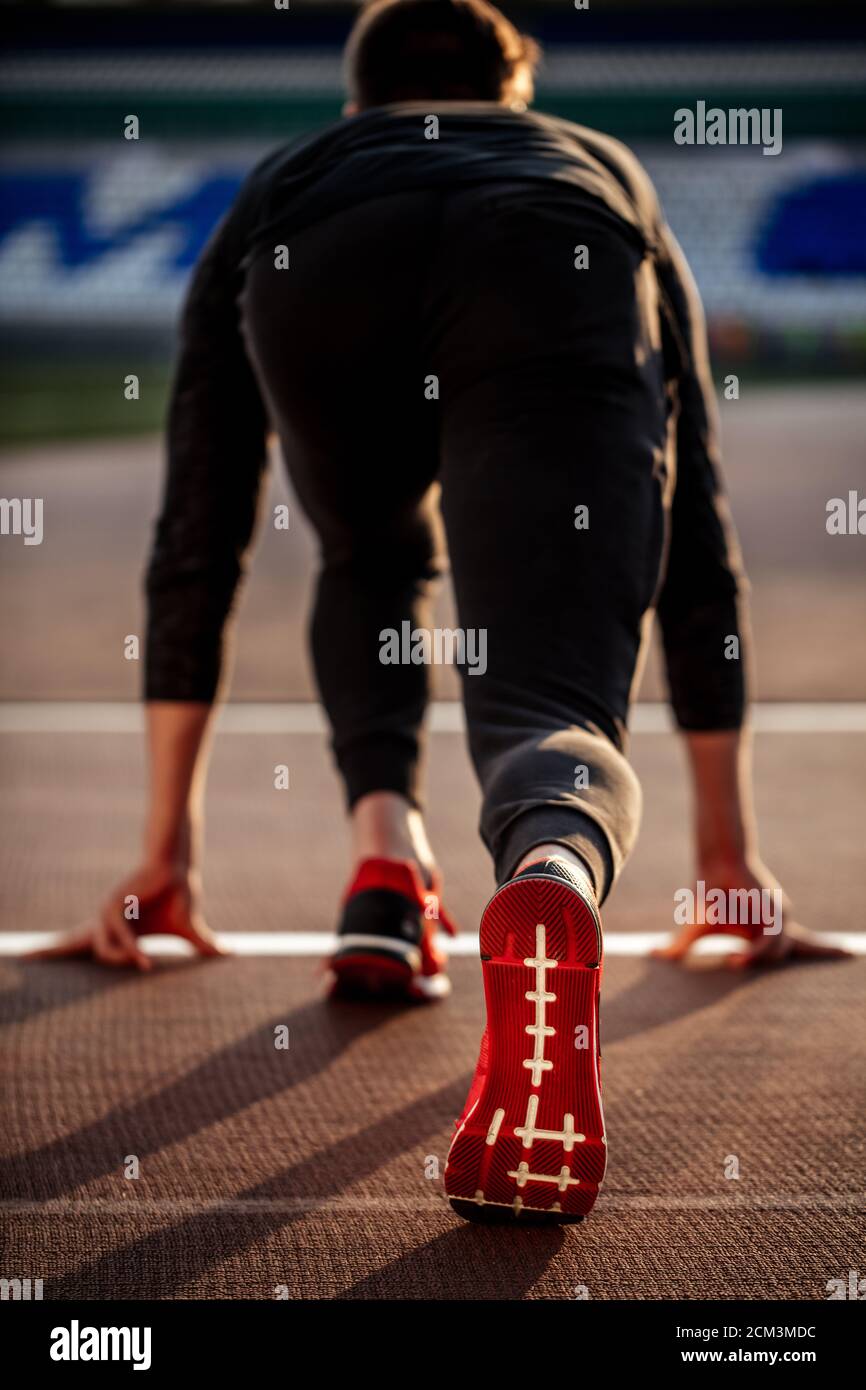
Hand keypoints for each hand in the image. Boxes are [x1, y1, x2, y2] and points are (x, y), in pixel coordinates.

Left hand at [26, 861, 228, 969]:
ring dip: (124, 960)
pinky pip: (118, 937)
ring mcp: (107, 914)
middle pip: (72, 943)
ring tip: (144, 964)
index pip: (83, 943)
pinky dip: (130, 950)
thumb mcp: (189, 929)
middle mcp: (106, 922)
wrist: (180, 869)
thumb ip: (203, 945)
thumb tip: (231, 954)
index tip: (32, 957)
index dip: (60, 951)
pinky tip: (144, 959)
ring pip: (103, 951)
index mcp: (117, 929)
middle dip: (49, 951)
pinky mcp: (114, 906)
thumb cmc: (181, 895)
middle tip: (28, 961)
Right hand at [652, 855, 850, 968]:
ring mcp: (781, 918)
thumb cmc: (707, 896)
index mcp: (767, 931)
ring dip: (756, 959)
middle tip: (849, 955)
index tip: (849, 953)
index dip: (824, 950)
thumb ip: (679, 948)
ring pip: (777, 951)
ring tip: (734, 961)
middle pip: (807, 946)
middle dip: (826, 951)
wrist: (714, 865)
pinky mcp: (776, 910)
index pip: (802, 945)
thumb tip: (652, 955)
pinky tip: (738, 956)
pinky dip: (756, 950)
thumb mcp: (695, 930)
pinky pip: (771, 940)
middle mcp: (780, 925)